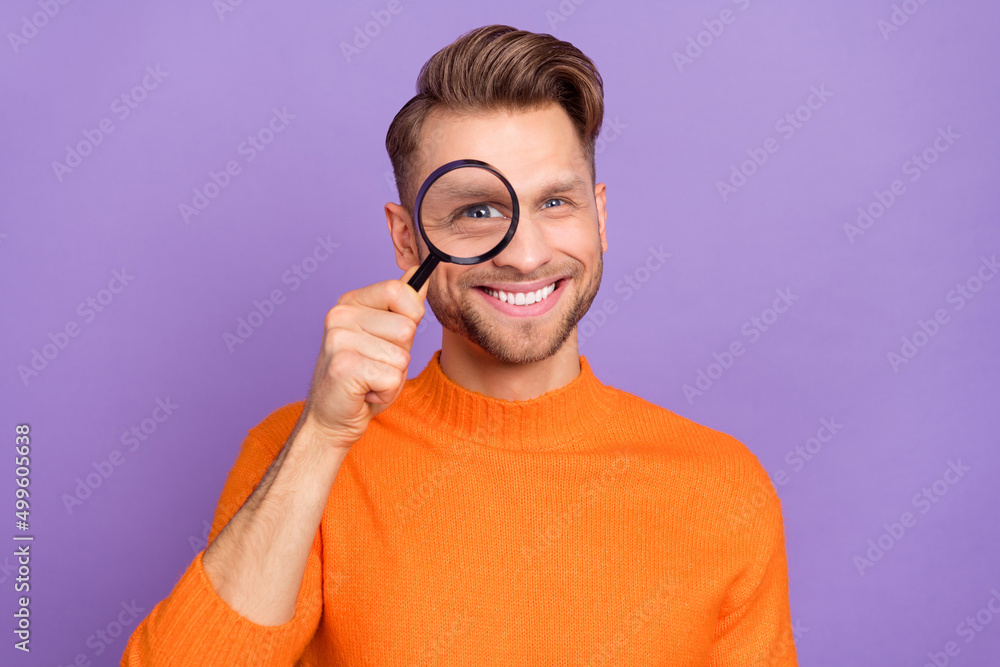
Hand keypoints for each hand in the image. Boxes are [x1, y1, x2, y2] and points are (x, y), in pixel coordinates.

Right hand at [300, 265, 428, 450]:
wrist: (331, 418)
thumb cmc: (363, 379)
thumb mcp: (386, 337)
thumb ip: (401, 306)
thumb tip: (420, 274)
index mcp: (350, 302)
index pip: (399, 290)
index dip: (411, 316)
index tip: (392, 337)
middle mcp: (340, 315)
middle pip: (406, 327)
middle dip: (402, 354)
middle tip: (375, 366)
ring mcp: (339, 340)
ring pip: (402, 356)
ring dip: (394, 377)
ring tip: (369, 380)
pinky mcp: (344, 367)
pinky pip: (393, 378)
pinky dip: (386, 392)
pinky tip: (365, 392)